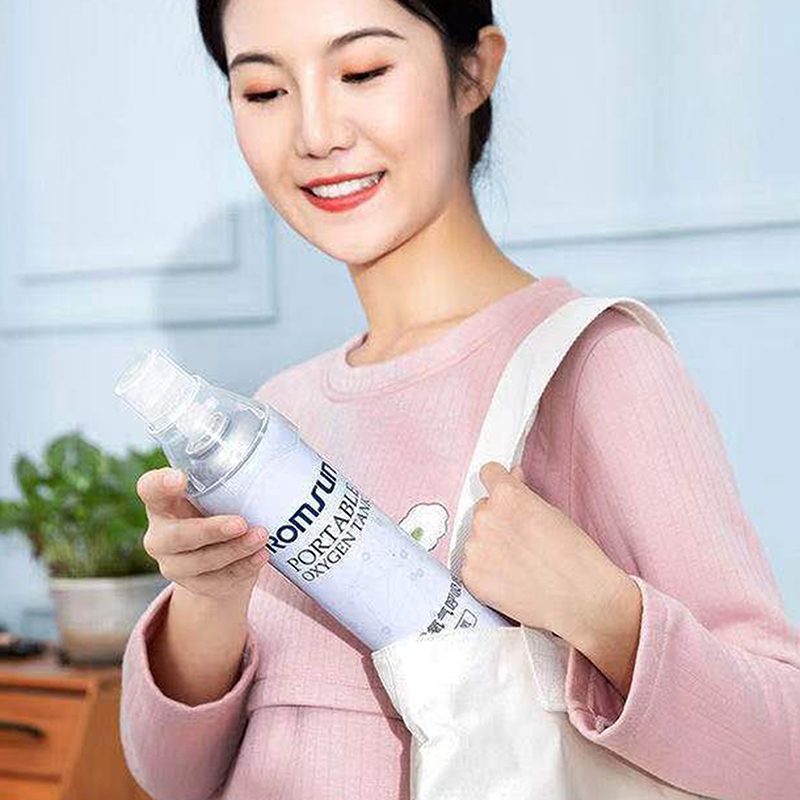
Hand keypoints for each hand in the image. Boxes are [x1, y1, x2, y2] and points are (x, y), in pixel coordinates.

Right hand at [137, 467, 270, 601]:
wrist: (219, 562)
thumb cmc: (216, 513)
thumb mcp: (214, 495)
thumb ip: (226, 480)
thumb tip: (270, 454)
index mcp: (161, 504)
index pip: (149, 489)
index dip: (160, 484)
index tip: (180, 478)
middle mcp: (160, 536)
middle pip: (177, 536)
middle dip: (211, 530)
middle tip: (241, 522)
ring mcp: (174, 564)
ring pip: (201, 561)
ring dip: (235, 549)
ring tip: (262, 536)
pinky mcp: (194, 585)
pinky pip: (219, 580)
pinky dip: (243, 567)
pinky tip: (261, 555)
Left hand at [460, 461, 627, 637]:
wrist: (582, 600)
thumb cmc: (576, 556)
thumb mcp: (553, 513)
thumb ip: (524, 493)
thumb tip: (511, 476)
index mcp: (507, 496)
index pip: (488, 473)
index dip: (499, 483)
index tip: (503, 493)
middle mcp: (485, 517)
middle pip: (483, 509)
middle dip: (498, 520)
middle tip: (521, 540)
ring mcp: (475, 547)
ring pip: (476, 538)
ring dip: (490, 546)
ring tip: (519, 564)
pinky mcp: (470, 575)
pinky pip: (472, 564)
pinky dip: (486, 571)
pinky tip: (509, 579)